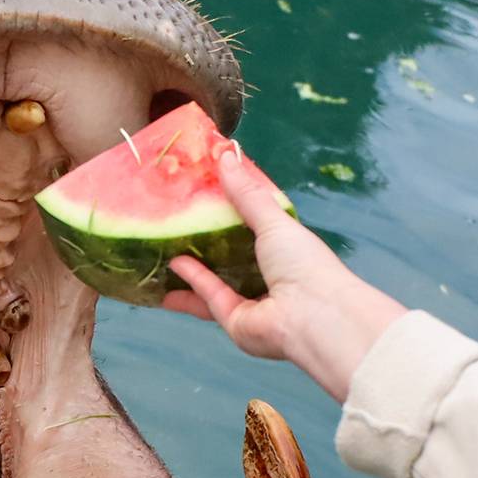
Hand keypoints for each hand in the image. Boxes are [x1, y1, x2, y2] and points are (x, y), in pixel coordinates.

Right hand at [164, 145, 408, 404]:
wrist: (311, 316)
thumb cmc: (302, 262)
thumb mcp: (273, 220)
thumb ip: (246, 193)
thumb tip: (224, 155)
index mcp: (286, 252)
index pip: (256, 231)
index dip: (232, 214)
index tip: (205, 194)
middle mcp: (269, 278)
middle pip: (231, 259)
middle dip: (206, 245)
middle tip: (177, 222)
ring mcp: (252, 303)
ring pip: (215, 284)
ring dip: (191, 268)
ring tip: (166, 247)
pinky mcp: (234, 323)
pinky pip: (209, 299)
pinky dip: (193, 283)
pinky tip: (173, 265)